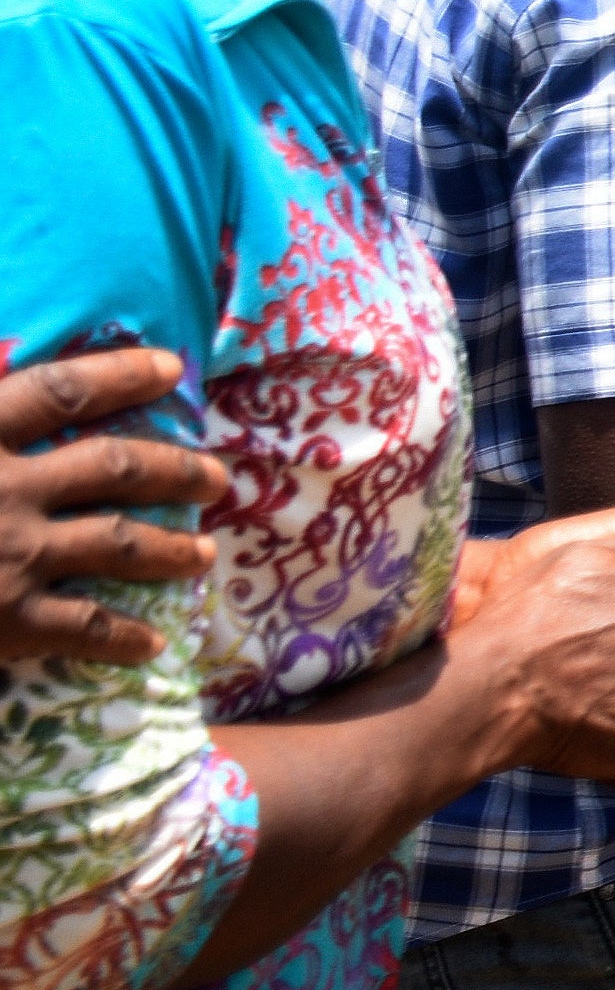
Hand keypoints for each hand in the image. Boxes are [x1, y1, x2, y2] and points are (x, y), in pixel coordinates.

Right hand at [0, 348, 226, 665]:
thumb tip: (3, 346)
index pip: (59, 390)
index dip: (120, 374)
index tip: (171, 368)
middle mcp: (1, 488)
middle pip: (112, 465)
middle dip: (174, 468)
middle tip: (218, 474)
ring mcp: (9, 555)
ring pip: (117, 543)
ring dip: (169, 547)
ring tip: (203, 552)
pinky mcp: (5, 619)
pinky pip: (85, 627)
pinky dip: (124, 636)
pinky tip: (154, 643)